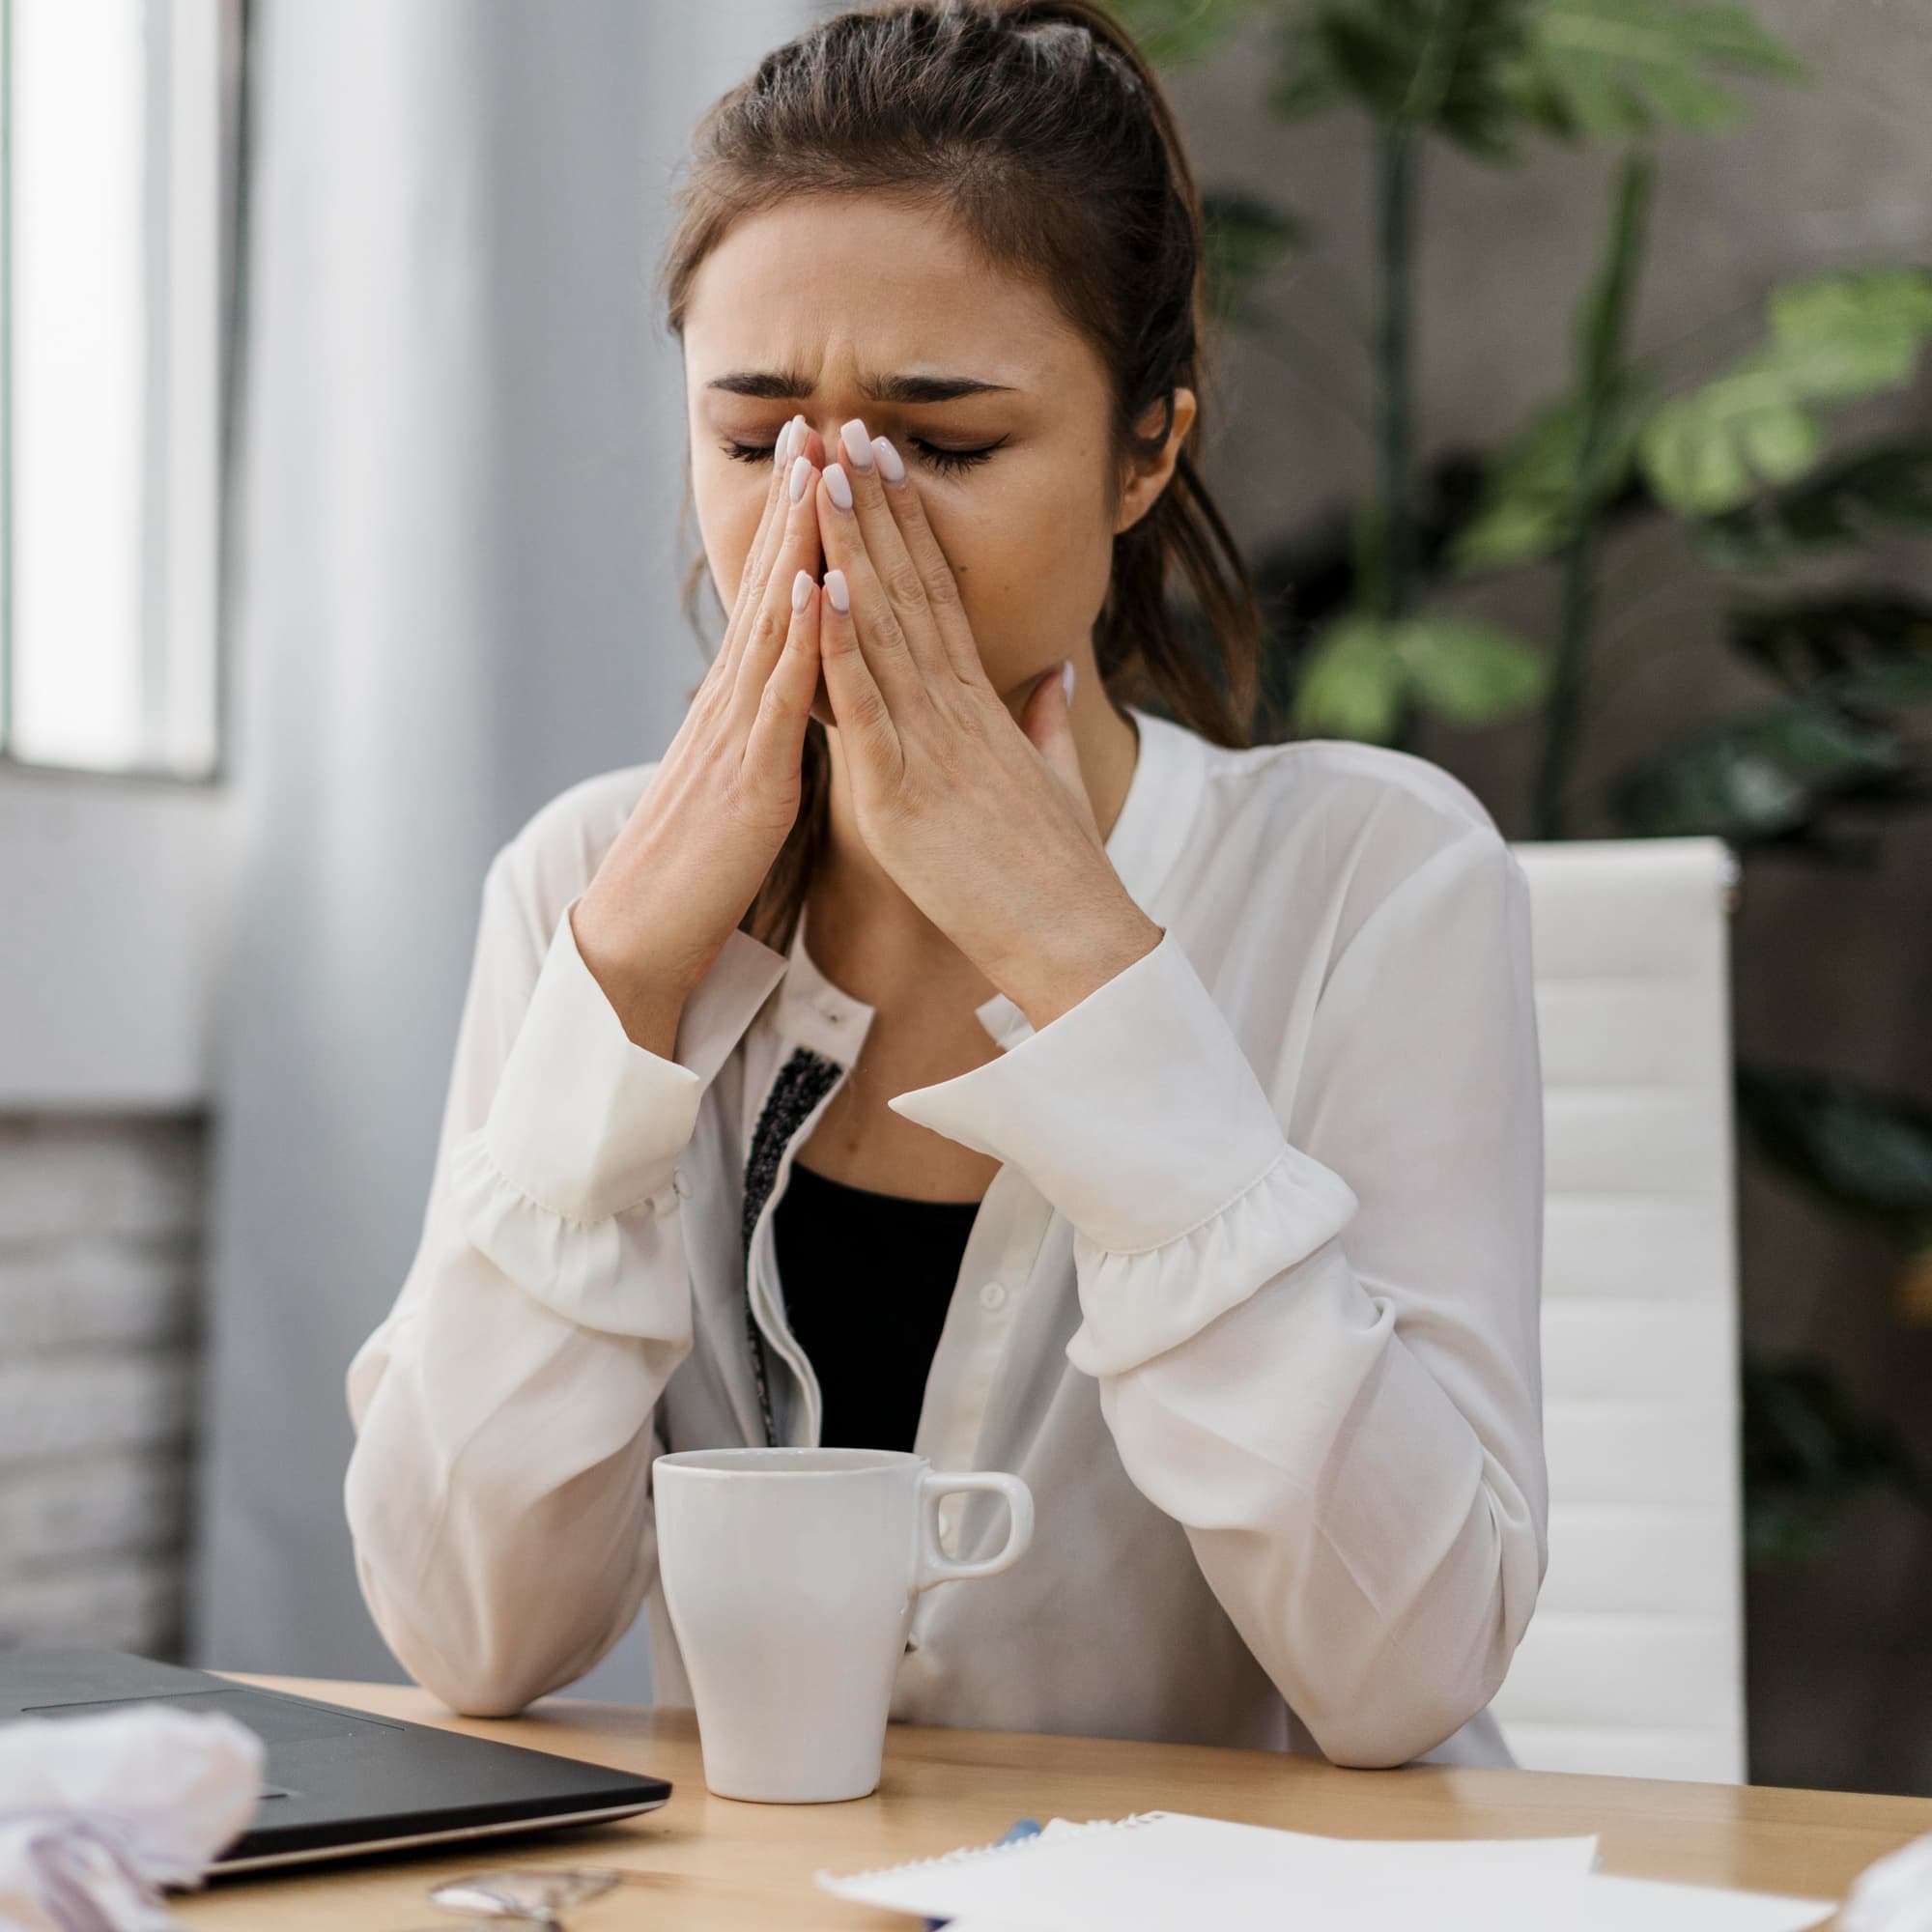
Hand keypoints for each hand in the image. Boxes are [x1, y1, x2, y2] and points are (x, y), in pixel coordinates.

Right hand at [572, 418, 828, 1038]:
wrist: (645, 939)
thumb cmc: (701, 873)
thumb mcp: (747, 787)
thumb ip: (771, 737)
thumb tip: (800, 701)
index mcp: (740, 709)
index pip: (773, 600)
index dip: (796, 528)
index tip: (819, 458)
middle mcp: (732, 706)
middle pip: (768, 586)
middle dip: (794, 504)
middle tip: (816, 419)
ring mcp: (736, 737)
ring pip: (772, 624)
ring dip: (796, 544)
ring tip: (816, 469)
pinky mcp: (750, 782)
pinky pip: (778, 702)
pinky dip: (799, 640)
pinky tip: (815, 585)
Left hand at [809, 421, 1161, 1029]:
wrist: (1079, 944)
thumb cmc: (1064, 878)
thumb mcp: (1058, 785)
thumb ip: (1051, 724)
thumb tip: (1057, 674)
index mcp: (982, 711)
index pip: (940, 598)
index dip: (910, 527)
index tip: (886, 464)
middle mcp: (955, 713)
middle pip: (908, 591)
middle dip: (873, 508)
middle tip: (844, 428)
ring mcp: (930, 747)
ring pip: (883, 630)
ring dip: (848, 549)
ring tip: (823, 475)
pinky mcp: (903, 793)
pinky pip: (867, 707)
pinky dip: (842, 646)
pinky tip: (822, 587)